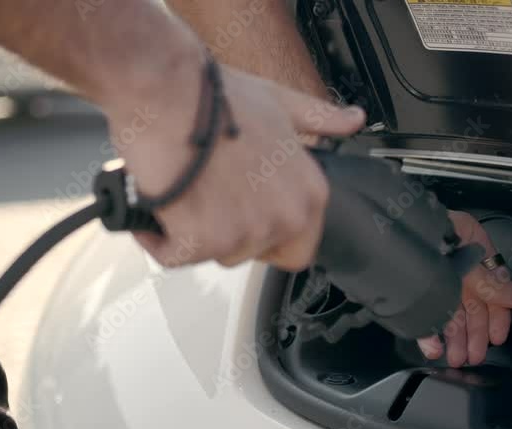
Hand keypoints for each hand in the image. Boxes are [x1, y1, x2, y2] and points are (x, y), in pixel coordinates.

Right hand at [105, 52, 365, 269]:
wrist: (167, 90)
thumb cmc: (216, 95)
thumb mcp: (282, 104)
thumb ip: (319, 120)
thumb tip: (353, 120)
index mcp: (309, 194)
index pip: (298, 249)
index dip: (267, 235)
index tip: (244, 211)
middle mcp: (284, 218)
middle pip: (253, 254)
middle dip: (227, 231)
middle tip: (208, 193)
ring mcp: (244, 233)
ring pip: (214, 254)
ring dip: (192, 230)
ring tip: (184, 188)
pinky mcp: (201, 241)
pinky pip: (174, 256)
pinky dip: (158, 236)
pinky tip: (158, 202)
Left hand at [417, 211, 511, 366]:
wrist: (394, 225)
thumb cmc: (433, 229)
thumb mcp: (470, 256)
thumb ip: (494, 282)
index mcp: (476, 255)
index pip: (494, 292)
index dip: (497, 317)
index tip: (497, 338)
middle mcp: (457, 268)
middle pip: (471, 308)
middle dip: (474, 335)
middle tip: (475, 356)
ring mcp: (435, 278)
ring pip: (449, 314)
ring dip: (454, 339)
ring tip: (457, 358)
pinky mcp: (413, 289)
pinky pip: (424, 314)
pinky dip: (428, 333)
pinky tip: (432, 347)